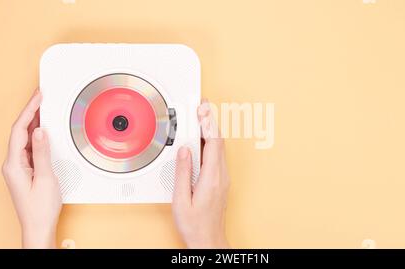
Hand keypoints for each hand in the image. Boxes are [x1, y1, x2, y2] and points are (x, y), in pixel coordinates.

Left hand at [2, 90, 61, 248]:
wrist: (38, 227)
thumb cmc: (40, 208)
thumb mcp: (46, 178)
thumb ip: (42, 153)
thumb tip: (40, 131)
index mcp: (14, 164)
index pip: (20, 130)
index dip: (29, 110)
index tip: (38, 97)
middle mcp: (12, 165)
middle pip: (20, 132)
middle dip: (31, 112)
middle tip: (41, 97)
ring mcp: (18, 168)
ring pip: (24, 139)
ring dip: (34, 123)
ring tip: (44, 109)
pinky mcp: (25, 171)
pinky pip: (29, 148)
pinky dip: (37, 137)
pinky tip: (44, 132)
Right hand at [172, 101, 229, 247]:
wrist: (208, 240)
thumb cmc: (195, 224)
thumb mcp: (182, 199)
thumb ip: (183, 173)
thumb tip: (184, 151)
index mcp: (212, 178)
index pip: (213, 143)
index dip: (208, 123)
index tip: (203, 109)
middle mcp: (221, 176)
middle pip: (218, 142)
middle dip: (210, 121)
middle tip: (203, 106)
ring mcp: (223, 178)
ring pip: (219, 148)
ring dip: (211, 130)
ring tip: (202, 116)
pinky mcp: (221, 181)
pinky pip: (217, 156)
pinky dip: (211, 142)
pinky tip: (204, 138)